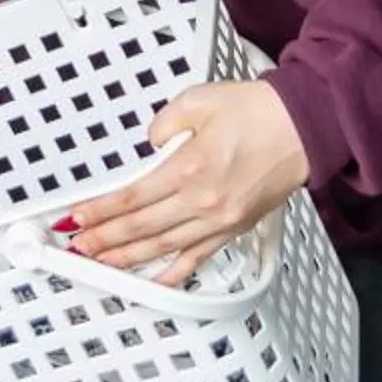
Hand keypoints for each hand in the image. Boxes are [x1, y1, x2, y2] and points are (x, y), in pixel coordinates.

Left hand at [55, 80, 309, 285]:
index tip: (77, 216)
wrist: (305, 127)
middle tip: (76, 245)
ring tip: (100, 262)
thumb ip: (164, 124)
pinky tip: (152, 281)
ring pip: (163, 248)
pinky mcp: (233, 228)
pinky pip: (197, 258)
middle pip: (141, 227)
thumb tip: (150, 145)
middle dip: (103, 238)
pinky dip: (172, 273)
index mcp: (188, 167)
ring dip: (127, 258)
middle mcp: (202, 200)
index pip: (131, 196)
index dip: (100, 210)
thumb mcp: (198, 100)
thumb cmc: (259, 112)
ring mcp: (218, 220)